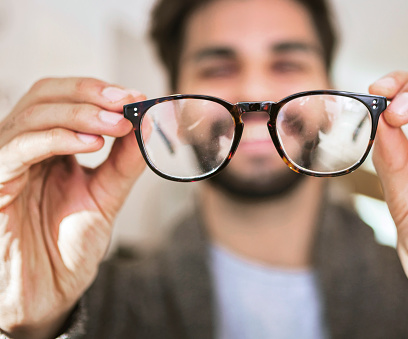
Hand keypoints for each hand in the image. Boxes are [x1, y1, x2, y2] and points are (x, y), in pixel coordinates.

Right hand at [0, 78, 145, 338]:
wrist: (47, 292)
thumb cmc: (68, 245)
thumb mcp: (106, 196)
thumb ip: (124, 162)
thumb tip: (147, 123)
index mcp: (49, 148)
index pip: (65, 98)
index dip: (99, 91)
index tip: (137, 97)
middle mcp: (25, 149)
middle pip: (44, 95)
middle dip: (89, 92)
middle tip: (127, 101)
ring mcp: (7, 165)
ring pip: (31, 116)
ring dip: (78, 113)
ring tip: (117, 123)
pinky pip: (17, 150)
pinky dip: (55, 139)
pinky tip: (91, 144)